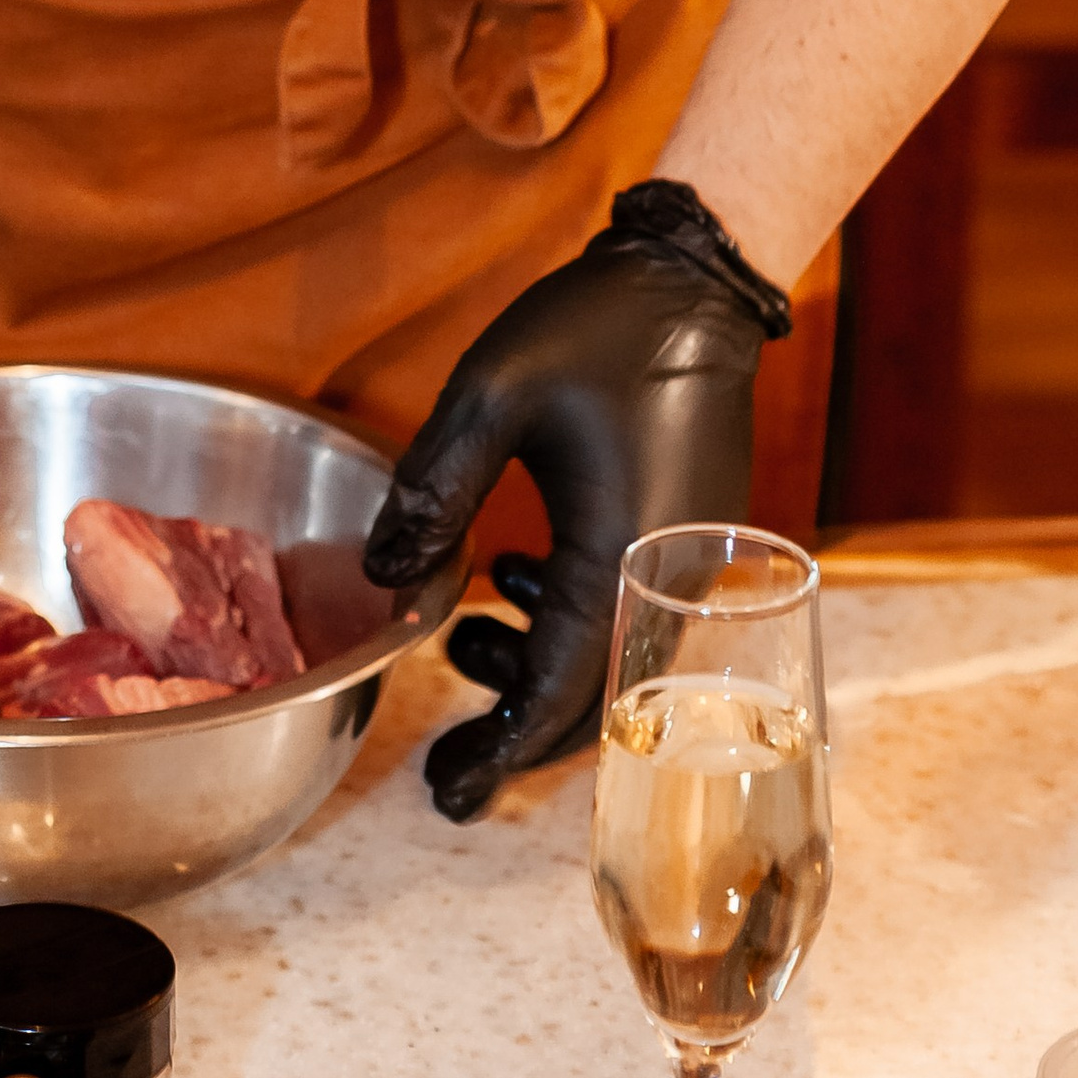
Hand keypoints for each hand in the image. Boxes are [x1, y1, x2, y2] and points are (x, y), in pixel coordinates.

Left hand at [362, 182, 789, 824]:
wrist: (692, 284)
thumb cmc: (596, 329)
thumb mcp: (491, 395)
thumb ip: (432, 488)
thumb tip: (384, 578)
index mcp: (621, 560)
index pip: (560, 694)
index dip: (498, 753)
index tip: (446, 793)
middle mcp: (666, 584)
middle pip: (595, 705)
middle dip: (515, 739)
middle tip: (446, 763)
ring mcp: (687, 568)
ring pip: (613, 667)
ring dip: (536, 672)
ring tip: (463, 635)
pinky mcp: (687, 542)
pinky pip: (630, 623)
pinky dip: (567, 628)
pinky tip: (517, 578)